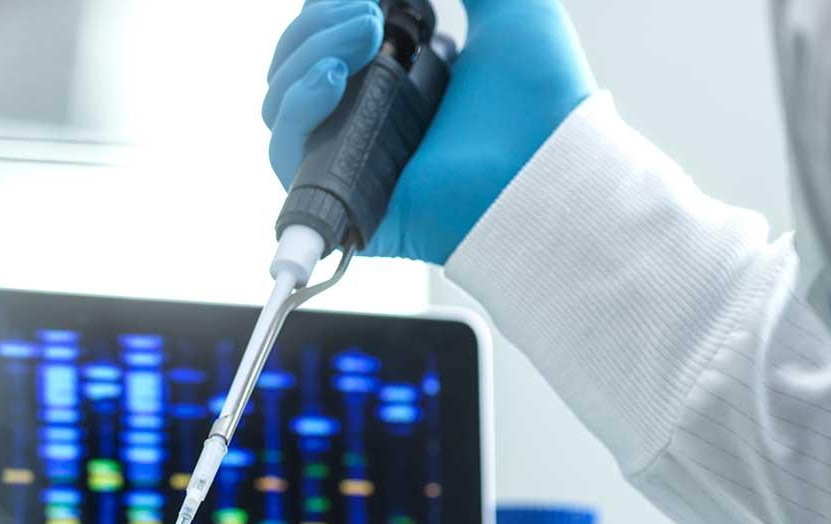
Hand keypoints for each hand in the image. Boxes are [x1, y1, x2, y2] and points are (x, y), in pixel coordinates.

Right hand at [264, 0, 596, 263]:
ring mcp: (349, 156)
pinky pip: (284, 150)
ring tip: (362, 30)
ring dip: (307, 50)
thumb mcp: (510, 10)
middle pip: (294, 63)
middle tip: (365, 8)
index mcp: (398, 77)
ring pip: (280, 99)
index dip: (325, 9)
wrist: (550, 163)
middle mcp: (366, 116)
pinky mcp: (341, 198)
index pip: (326, 39)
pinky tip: (332, 75)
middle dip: (317, 21)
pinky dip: (297, 103)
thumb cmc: (540, 99)